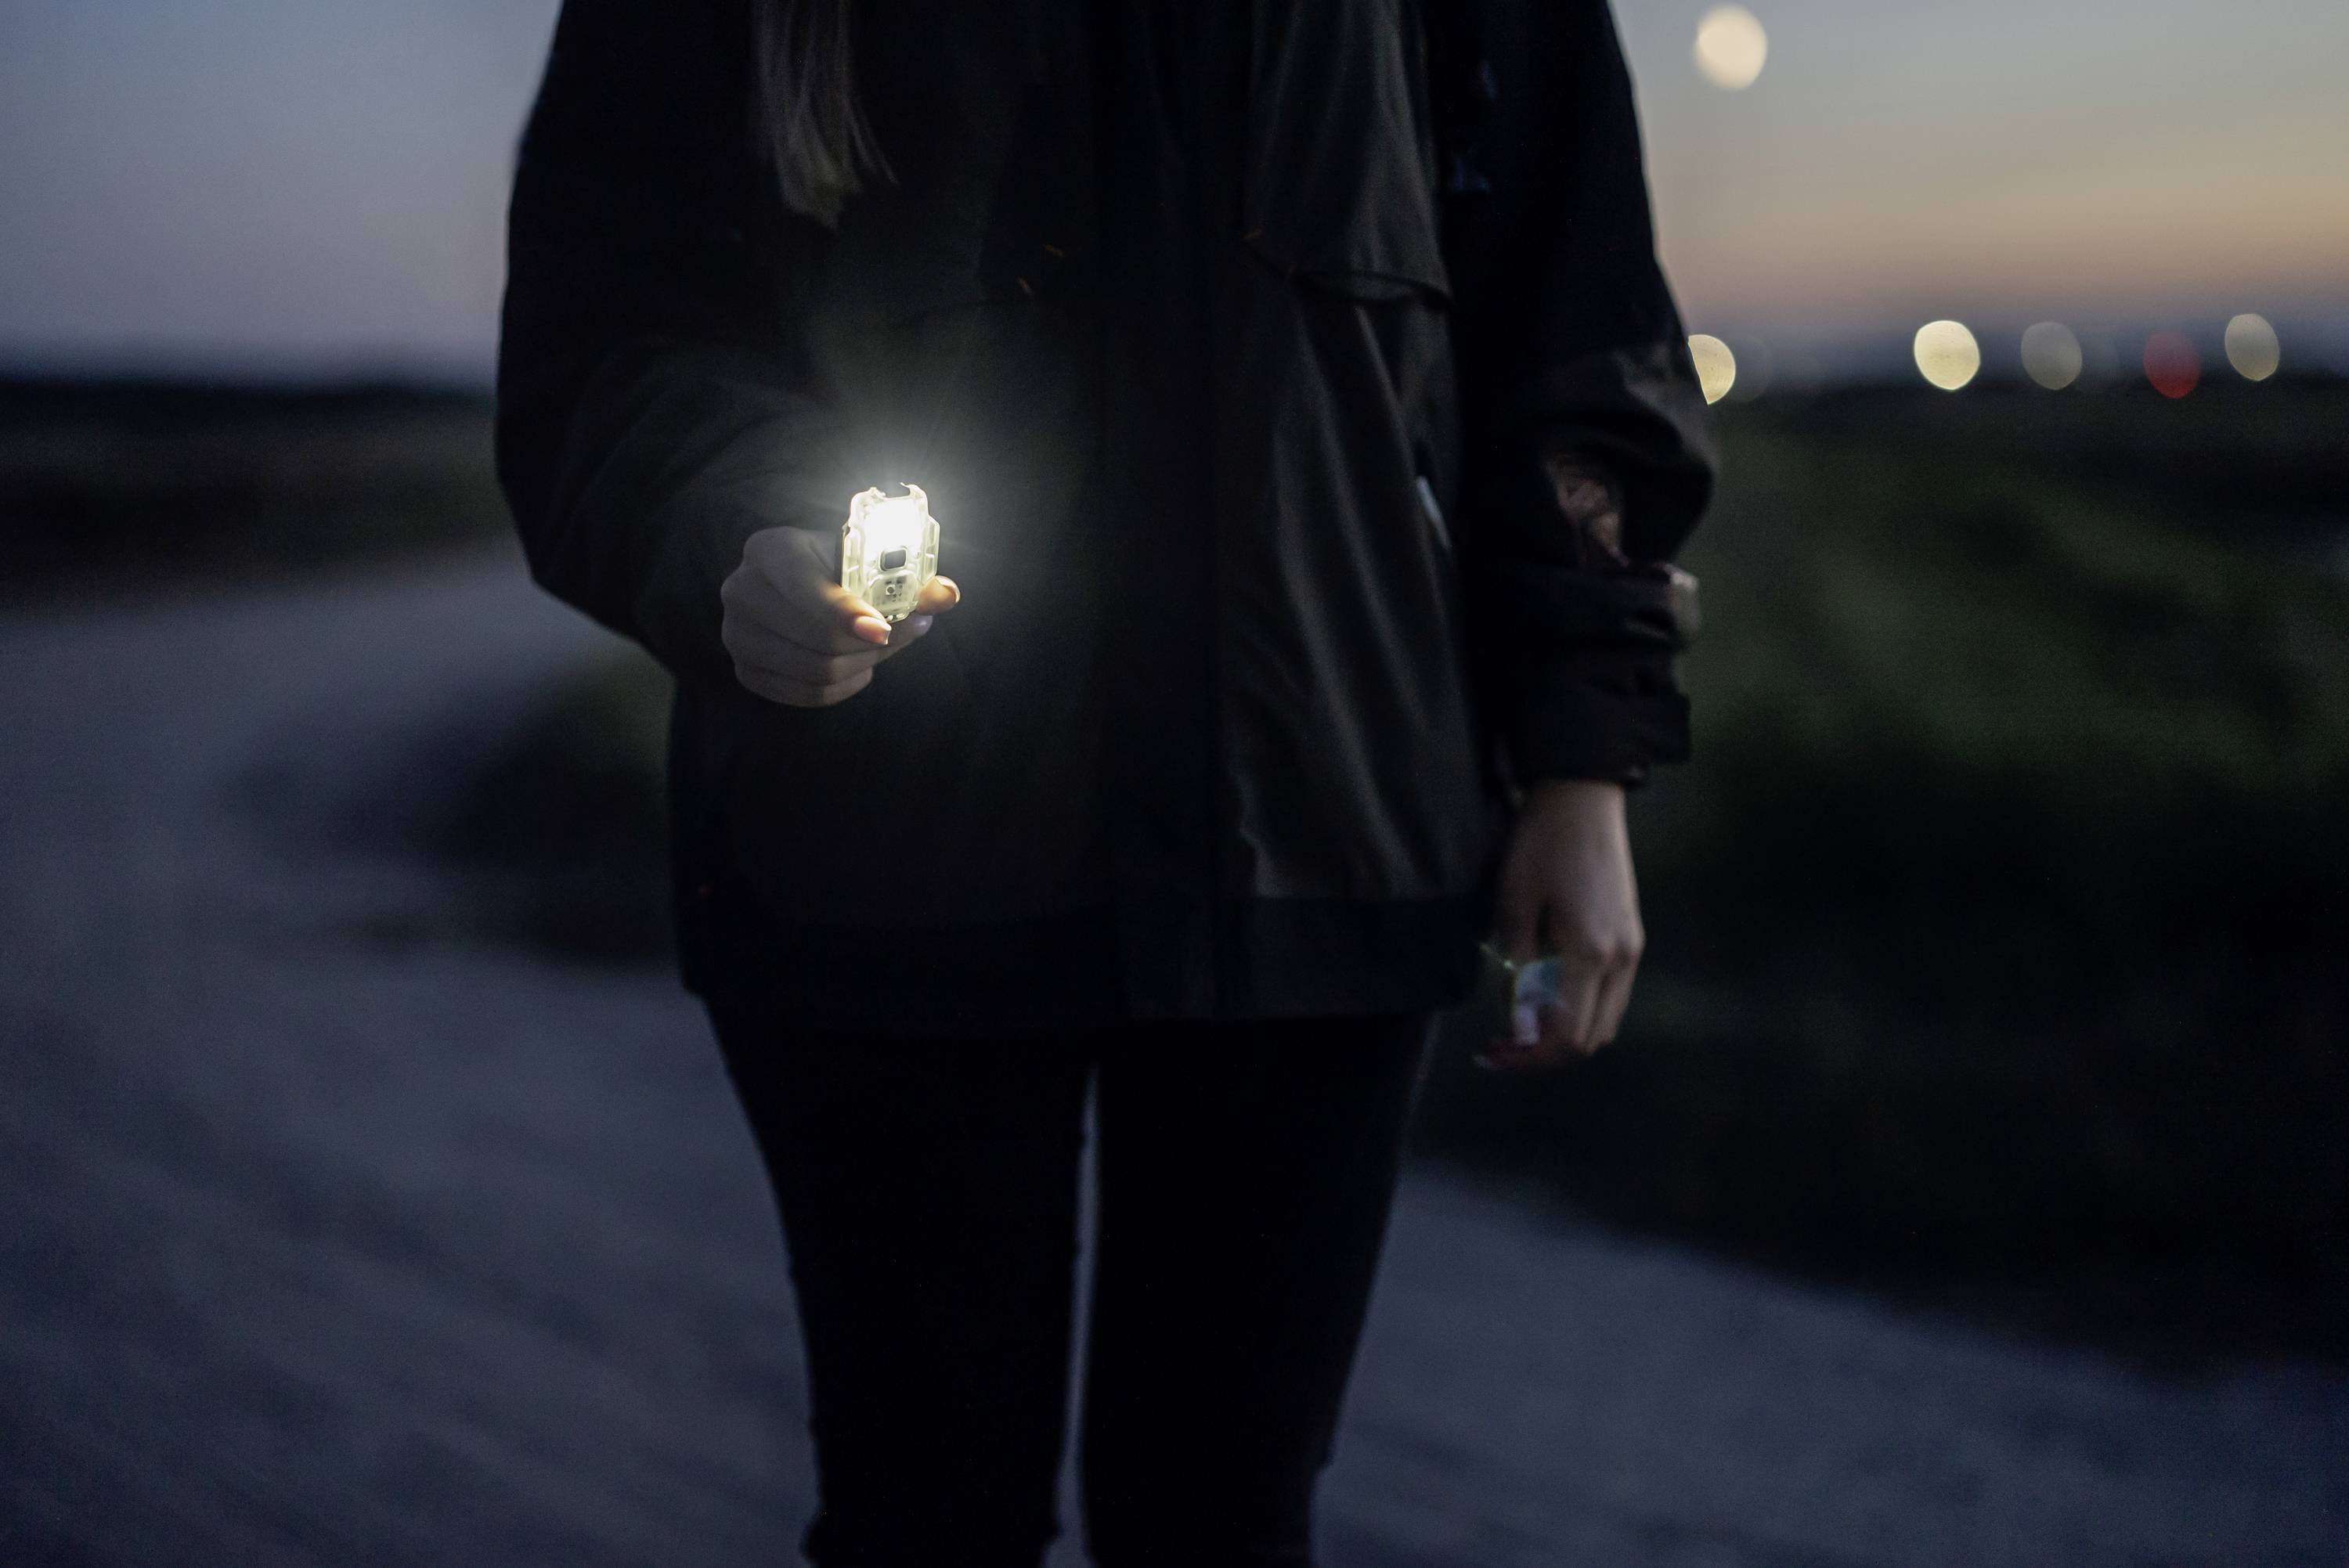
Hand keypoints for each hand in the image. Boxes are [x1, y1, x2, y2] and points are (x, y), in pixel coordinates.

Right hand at [719, 526, 959, 706]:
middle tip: (902, 634)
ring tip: (882, 648)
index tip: (884, 627)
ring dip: (861, 666)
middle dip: (869, 643)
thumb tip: (945, 595)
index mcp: (769, 549)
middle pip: (814, 638)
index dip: (846, 612)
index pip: (803, 587)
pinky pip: (804, 696)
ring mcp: (737, 634)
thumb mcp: (869, 561)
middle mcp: (741, 589)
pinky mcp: (746, 670)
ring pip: (812, 671)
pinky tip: (859, 671)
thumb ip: (909, 578)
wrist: (803, 586)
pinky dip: (842, 689)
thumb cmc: (838, 568)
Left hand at [1479, 778, 1644, 1068]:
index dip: (1528, 1055)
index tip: (1492, 1052)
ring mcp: (1632, 949)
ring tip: (1518, 1027)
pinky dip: (1580, 1011)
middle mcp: (1621, 960)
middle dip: (1543, 1053)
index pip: (1566, 1036)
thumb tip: (1514, 1023)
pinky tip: (1545, 999)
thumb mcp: (1514, 904)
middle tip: (1499, 1047)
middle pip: (1590, 1039)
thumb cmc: (1542, 845)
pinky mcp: (1632, 937)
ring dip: (1563, 1035)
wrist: (1584, 797)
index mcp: (1590, 954)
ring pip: (1605, 1021)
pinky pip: (1610, 996)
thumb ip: (1516, 968)